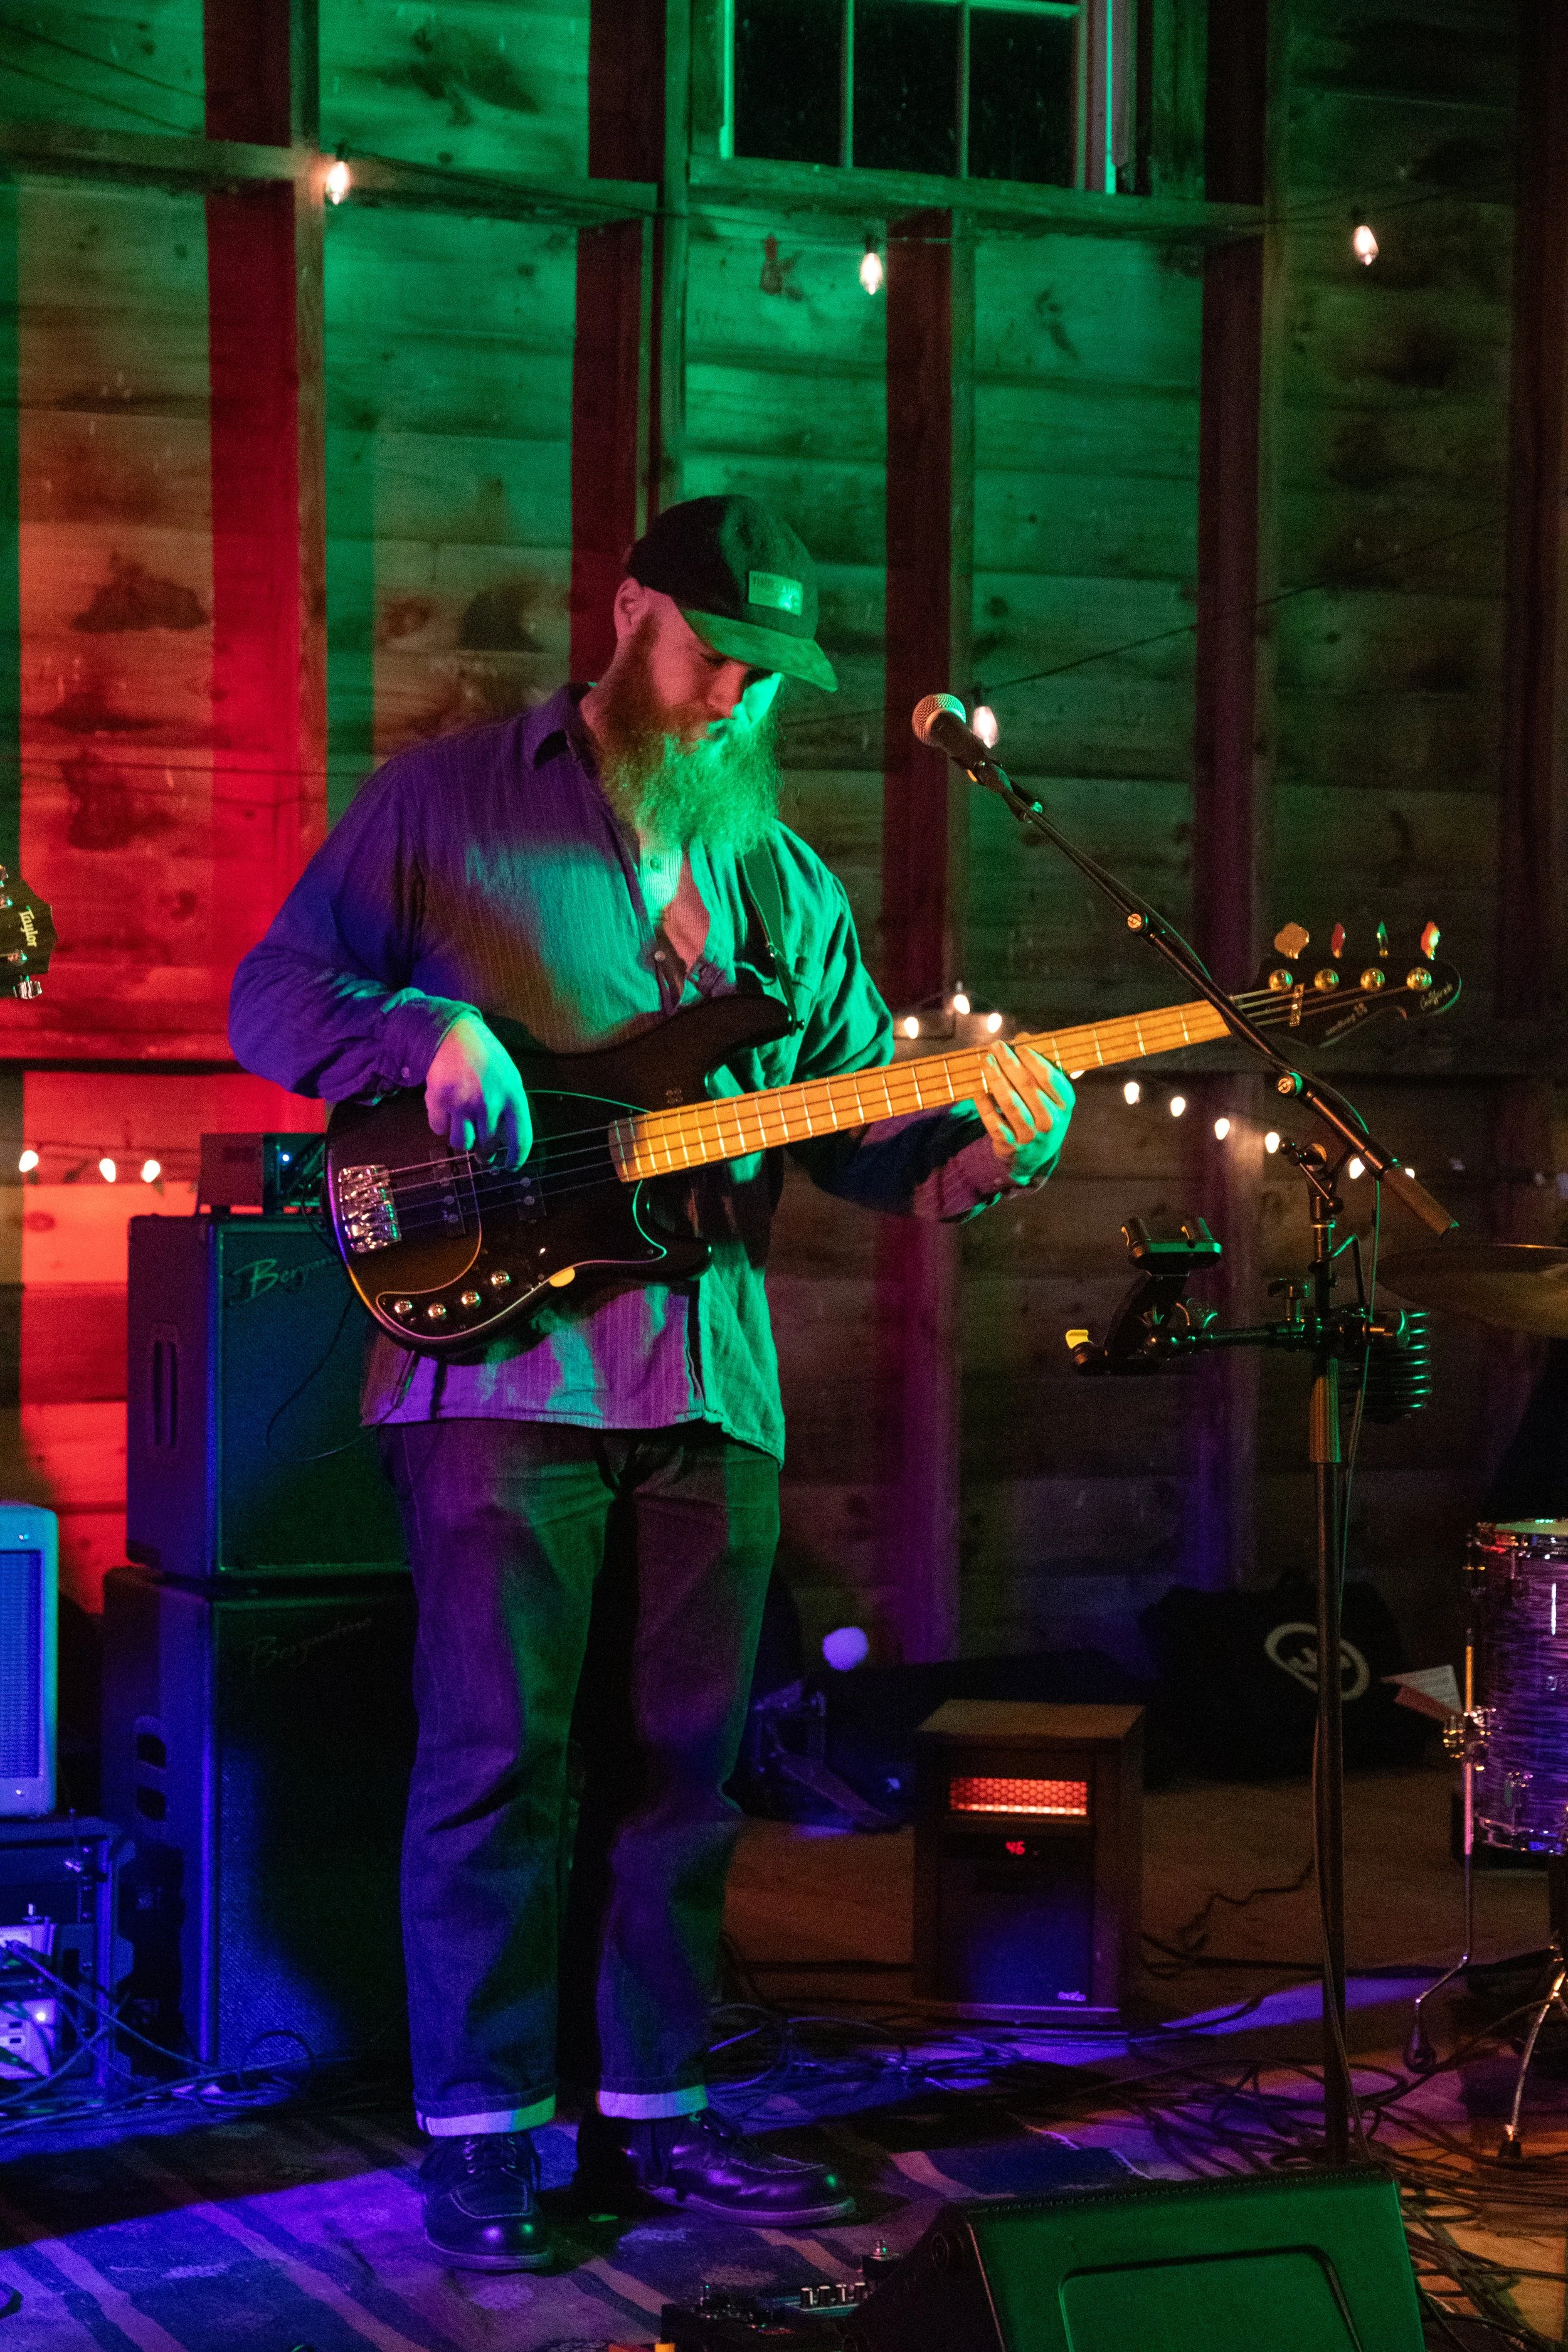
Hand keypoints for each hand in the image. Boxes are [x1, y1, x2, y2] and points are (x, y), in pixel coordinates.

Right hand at [424, 1015, 531, 1167]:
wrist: (454, 1033)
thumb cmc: (485, 1056)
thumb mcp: (509, 1078)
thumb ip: (509, 1107)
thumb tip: (505, 1142)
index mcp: (513, 1096)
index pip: (520, 1138)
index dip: (516, 1158)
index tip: (510, 1166)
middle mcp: (490, 1102)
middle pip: (488, 1146)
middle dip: (486, 1154)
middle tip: (484, 1155)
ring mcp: (463, 1102)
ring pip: (462, 1143)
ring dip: (463, 1141)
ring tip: (464, 1128)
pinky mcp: (439, 1100)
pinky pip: (438, 1129)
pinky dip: (441, 1125)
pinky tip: (445, 1112)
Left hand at [976, 1042, 1073, 1183]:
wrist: (1035, 1157)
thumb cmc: (1042, 1114)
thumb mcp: (1049, 1095)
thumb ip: (1038, 1066)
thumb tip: (1022, 1037)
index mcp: (1064, 1105)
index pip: (1049, 1077)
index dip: (1033, 1059)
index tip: (1018, 1045)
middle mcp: (1050, 1121)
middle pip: (1026, 1086)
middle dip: (1009, 1063)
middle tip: (996, 1046)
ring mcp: (1030, 1135)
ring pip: (1009, 1102)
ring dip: (995, 1078)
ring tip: (985, 1061)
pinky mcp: (1010, 1146)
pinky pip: (993, 1121)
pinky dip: (983, 1104)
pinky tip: (977, 1088)